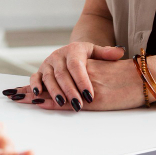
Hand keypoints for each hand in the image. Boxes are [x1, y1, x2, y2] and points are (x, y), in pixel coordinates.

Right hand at [3, 42, 125, 110]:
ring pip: (49, 78)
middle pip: (62, 74)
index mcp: (73, 50)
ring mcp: (48, 63)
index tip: (90, 94)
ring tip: (62, 103)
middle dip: (70, 90)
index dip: (82, 80)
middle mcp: (58, 56)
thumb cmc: (86, 56)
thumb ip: (107, 53)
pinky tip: (39, 96)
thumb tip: (120, 52)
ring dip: (55, 92)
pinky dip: (35, 86)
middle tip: (78, 104)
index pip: (77, 65)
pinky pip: (35, 78)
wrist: (71, 51)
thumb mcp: (96, 52)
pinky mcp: (40, 71)